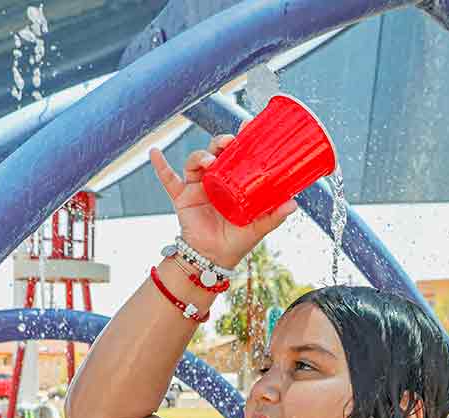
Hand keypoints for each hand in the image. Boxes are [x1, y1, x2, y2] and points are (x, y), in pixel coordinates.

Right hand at [149, 135, 295, 269]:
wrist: (213, 258)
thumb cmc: (236, 240)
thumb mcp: (257, 227)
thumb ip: (274, 215)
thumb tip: (293, 204)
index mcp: (232, 182)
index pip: (236, 155)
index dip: (240, 140)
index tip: (246, 127)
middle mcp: (214, 180)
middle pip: (214, 152)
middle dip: (219, 142)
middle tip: (228, 142)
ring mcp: (197, 187)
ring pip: (194, 162)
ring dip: (199, 156)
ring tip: (208, 161)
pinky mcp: (181, 197)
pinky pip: (167, 179)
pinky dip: (160, 166)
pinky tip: (154, 152)